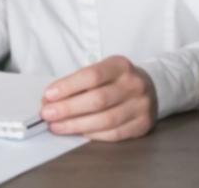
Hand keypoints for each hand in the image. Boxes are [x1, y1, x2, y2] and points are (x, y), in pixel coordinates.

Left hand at [41, 56, 157, 141]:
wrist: (150, 88)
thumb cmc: (116, 80)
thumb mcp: (102, 71)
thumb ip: (78, 83)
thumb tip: (50, 100)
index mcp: (120, 65)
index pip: (92, 75)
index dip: (68, 86)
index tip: (48, 95)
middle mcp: (134, 84)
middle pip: (98, 100)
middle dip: (68, 109)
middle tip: (48, 114)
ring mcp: (141, 105)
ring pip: (105, 120)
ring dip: (77, 125)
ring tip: (57, 126)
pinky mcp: (143, 124)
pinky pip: (114, 133)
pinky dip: (94, 134)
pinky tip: (79, 132)